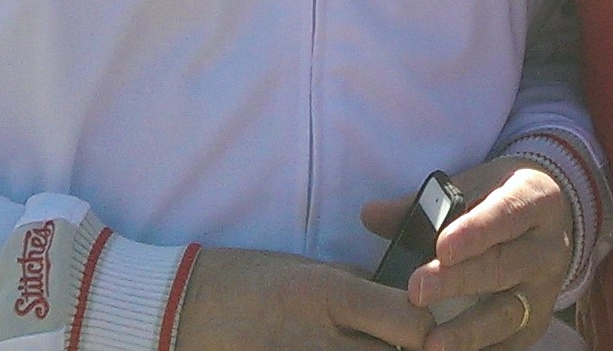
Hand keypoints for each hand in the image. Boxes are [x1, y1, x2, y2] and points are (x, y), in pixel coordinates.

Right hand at [175, 247, 432, 350]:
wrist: (185, 310)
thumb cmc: (252, 280)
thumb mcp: (313, 269)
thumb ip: (362, 287)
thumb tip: (405, 300)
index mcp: (332, 296)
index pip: (413, 323)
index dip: (427, 328)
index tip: (422, 326)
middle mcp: (320, 340)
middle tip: (406, 347)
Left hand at [362, 159, 572, 350]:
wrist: (552, 217)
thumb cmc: (500, 200)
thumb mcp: (473, 186)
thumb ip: (424, 204)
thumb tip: (370, 214)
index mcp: (535, 200)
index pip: (506, 214)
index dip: (475, 232)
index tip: (441, 249)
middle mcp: (548, 246)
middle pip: (504, 266)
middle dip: (459, 281)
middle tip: (417, 291)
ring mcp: (546, 288)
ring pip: (509, 312)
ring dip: (469, 330)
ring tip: (432, 344)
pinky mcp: (538, 320)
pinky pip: (511, 342)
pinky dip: (482, 350)